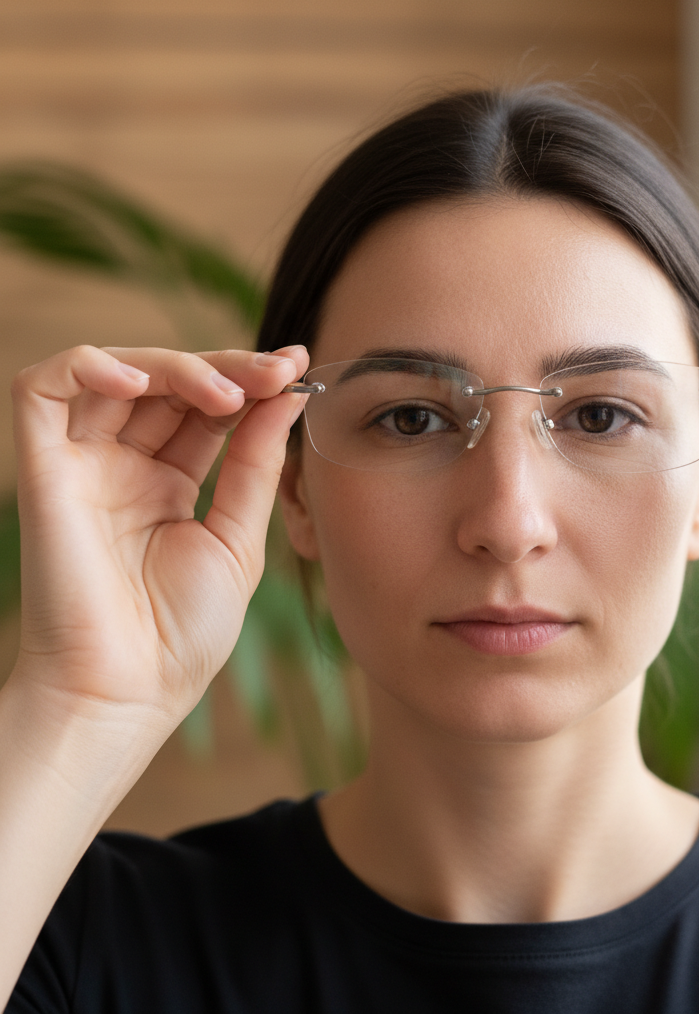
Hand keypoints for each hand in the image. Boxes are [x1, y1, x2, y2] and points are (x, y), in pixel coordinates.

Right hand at [10, 344, 307, 727]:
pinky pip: (41, 390)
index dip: (250, 382)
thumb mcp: (237, 538)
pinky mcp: (43, 469)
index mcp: (170, 484)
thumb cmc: (182, 632)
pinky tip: (139, 379)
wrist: (129, 691)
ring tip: (228, 391)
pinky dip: (87, 366)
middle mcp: (124, 466)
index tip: (298, 368)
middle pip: (170, 384)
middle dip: (227, 368)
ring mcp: (83, 464)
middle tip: (277, 369)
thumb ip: (256, 464)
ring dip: (176, 366)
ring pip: (117, 373)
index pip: (208, 409)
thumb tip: (287, 397)